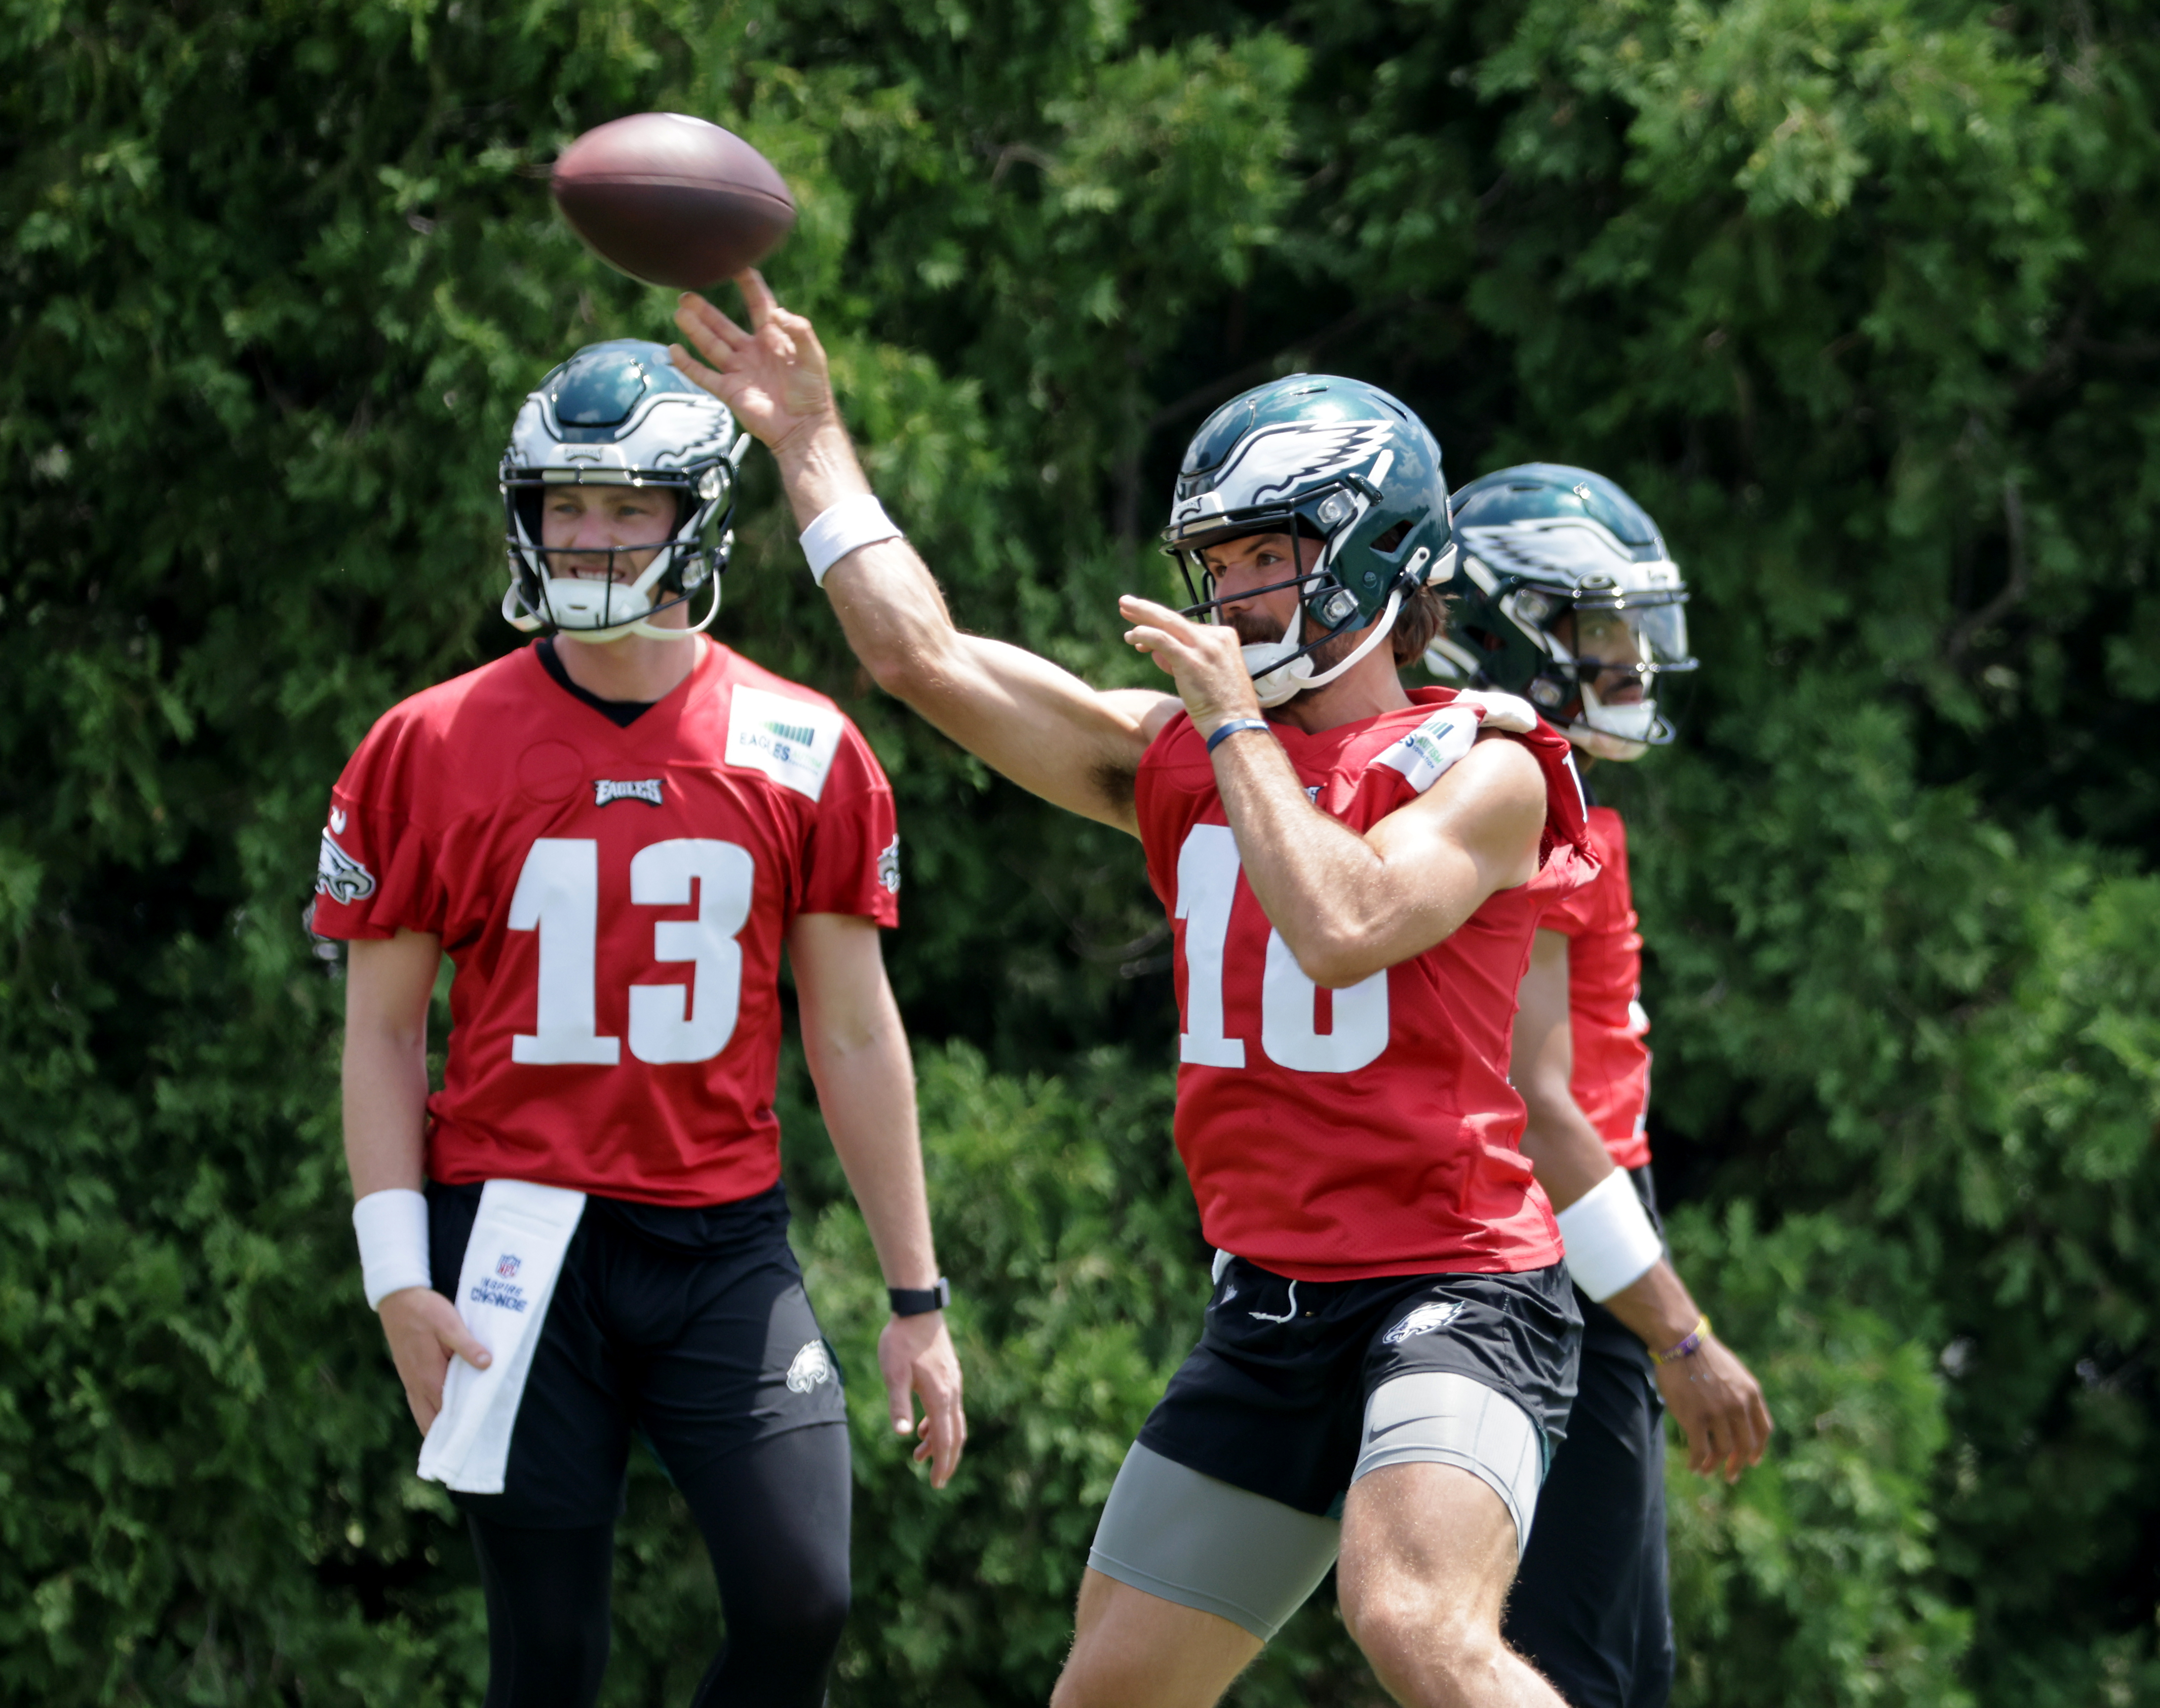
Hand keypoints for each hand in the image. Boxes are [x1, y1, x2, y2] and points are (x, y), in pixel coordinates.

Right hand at [377, 1286, 490, 1435]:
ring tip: (457, 1442)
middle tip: (471, 1448)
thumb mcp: (449, 1323)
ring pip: (423, 1416)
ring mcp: (411, 1383)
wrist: (397, 1301)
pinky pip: (418, 1405)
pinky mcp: (409, 1377)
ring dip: (438, 1429)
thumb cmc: (425, 1311)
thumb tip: (486, 1364)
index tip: (476, 1441)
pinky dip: (429, 1416)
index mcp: (430, 1377)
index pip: (447, 1413)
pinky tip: (442, 1419)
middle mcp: (418, 1386)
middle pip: (433, 1421)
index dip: (460, 1428)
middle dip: (449, 1436)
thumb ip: (466, 1345)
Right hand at [671, 272, 837, 457]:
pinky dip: (687, 364)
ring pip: (711, 345)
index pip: (758, 304)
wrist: (804, 427)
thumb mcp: (812, 356)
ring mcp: (739, 371)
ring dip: (695, 329)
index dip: (748, 284)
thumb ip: (799, 331)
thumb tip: (777, 313)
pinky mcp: (729, 391)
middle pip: (724, 325)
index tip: (734, 264)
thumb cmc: (812, 391)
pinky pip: (703, 375)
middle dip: (705, 309)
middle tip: (686, 293)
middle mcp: (753, 351)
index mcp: (774, 338)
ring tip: (679, 311)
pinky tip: (674, 350)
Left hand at [877, 1311, 966, 1489]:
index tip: (936, 1484)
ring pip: (953, 1421)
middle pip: (955, 1435)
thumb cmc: (902, 1341)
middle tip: (937, 1481)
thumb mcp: (894, 1374)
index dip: (942, 1463)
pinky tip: (922, 1426)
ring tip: (919, 1456)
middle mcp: (952, 1392)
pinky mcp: (950, 1375)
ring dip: (939, 1442)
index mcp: (940, 1396)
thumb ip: (899, 1404)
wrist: (919, 1310)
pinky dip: (939, 1423)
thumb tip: (904, 1435)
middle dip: (947, 1460)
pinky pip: (950, 1408)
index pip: (945, 1439)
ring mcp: (954, 1383)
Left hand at [1117, 594, 1262, 735]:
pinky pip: (1162, 639)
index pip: (1186, 627)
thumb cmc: (1222, 706)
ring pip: (1167, 622)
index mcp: (1224, 637)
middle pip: (1175, 618)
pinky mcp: (1191, 660)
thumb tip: (1157, 652)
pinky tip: (1131, 635)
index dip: (1161, 628)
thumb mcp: (1208, 674)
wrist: (1235, 725)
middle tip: (1126, 602)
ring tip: (1123, 610)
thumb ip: (1184, 659)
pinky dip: (1144, 634)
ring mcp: (1204, 647)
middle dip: (1147, 609)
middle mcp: (1216, 637)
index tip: (1141, 630)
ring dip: (1141, 616)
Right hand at [1655, 1333, 1772, 1482]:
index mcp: (1751, 1393)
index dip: (1758, 1450)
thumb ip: (1740, 1394)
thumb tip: (1740, 1417)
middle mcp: (1739, 1406)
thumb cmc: (1702, 1354)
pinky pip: (1700, 1450)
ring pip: (1722, 1451)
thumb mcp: (1733, 1372)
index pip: (1763, 1430)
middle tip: (1730, 1475)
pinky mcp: (1695, 1418)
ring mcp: (1717, 1413)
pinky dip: (1698, 1462)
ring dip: (1714, 1466)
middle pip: (1744, 1446)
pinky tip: (1693, 1466)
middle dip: (1737, 1464)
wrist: (1681, 1341)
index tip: (1752, 1461)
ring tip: (1706, 1471)